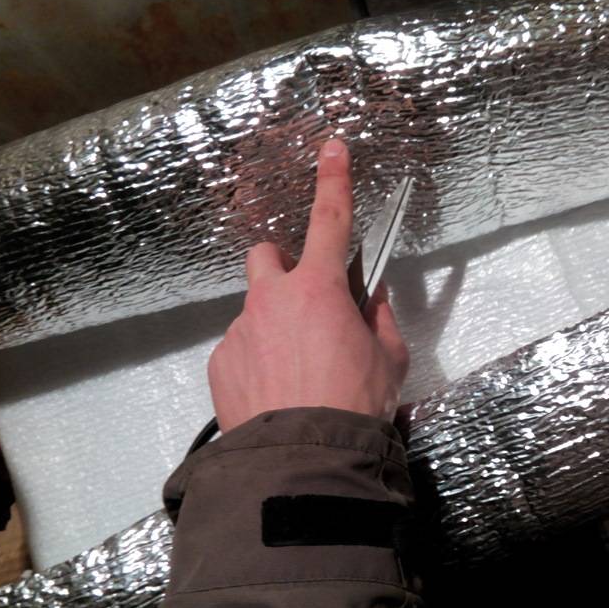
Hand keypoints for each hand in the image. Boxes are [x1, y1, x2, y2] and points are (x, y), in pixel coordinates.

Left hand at [208, 139, 408, 431]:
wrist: (303, 460)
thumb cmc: (355, 404)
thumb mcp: (388, 359)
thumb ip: (378, 319)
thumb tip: (369, 299)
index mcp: (317, 290)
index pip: (329, 220)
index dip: (334, 180)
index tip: (332, 147)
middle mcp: (270, 300)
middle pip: (267, 257)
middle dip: (284, 271)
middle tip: (306, 307)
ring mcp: (239, 331)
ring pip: (254, 311)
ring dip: (272, 327)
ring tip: (295, 375)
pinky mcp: (219, 363)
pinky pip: (239, 349)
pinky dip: (256, 362)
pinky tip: (274, 394)